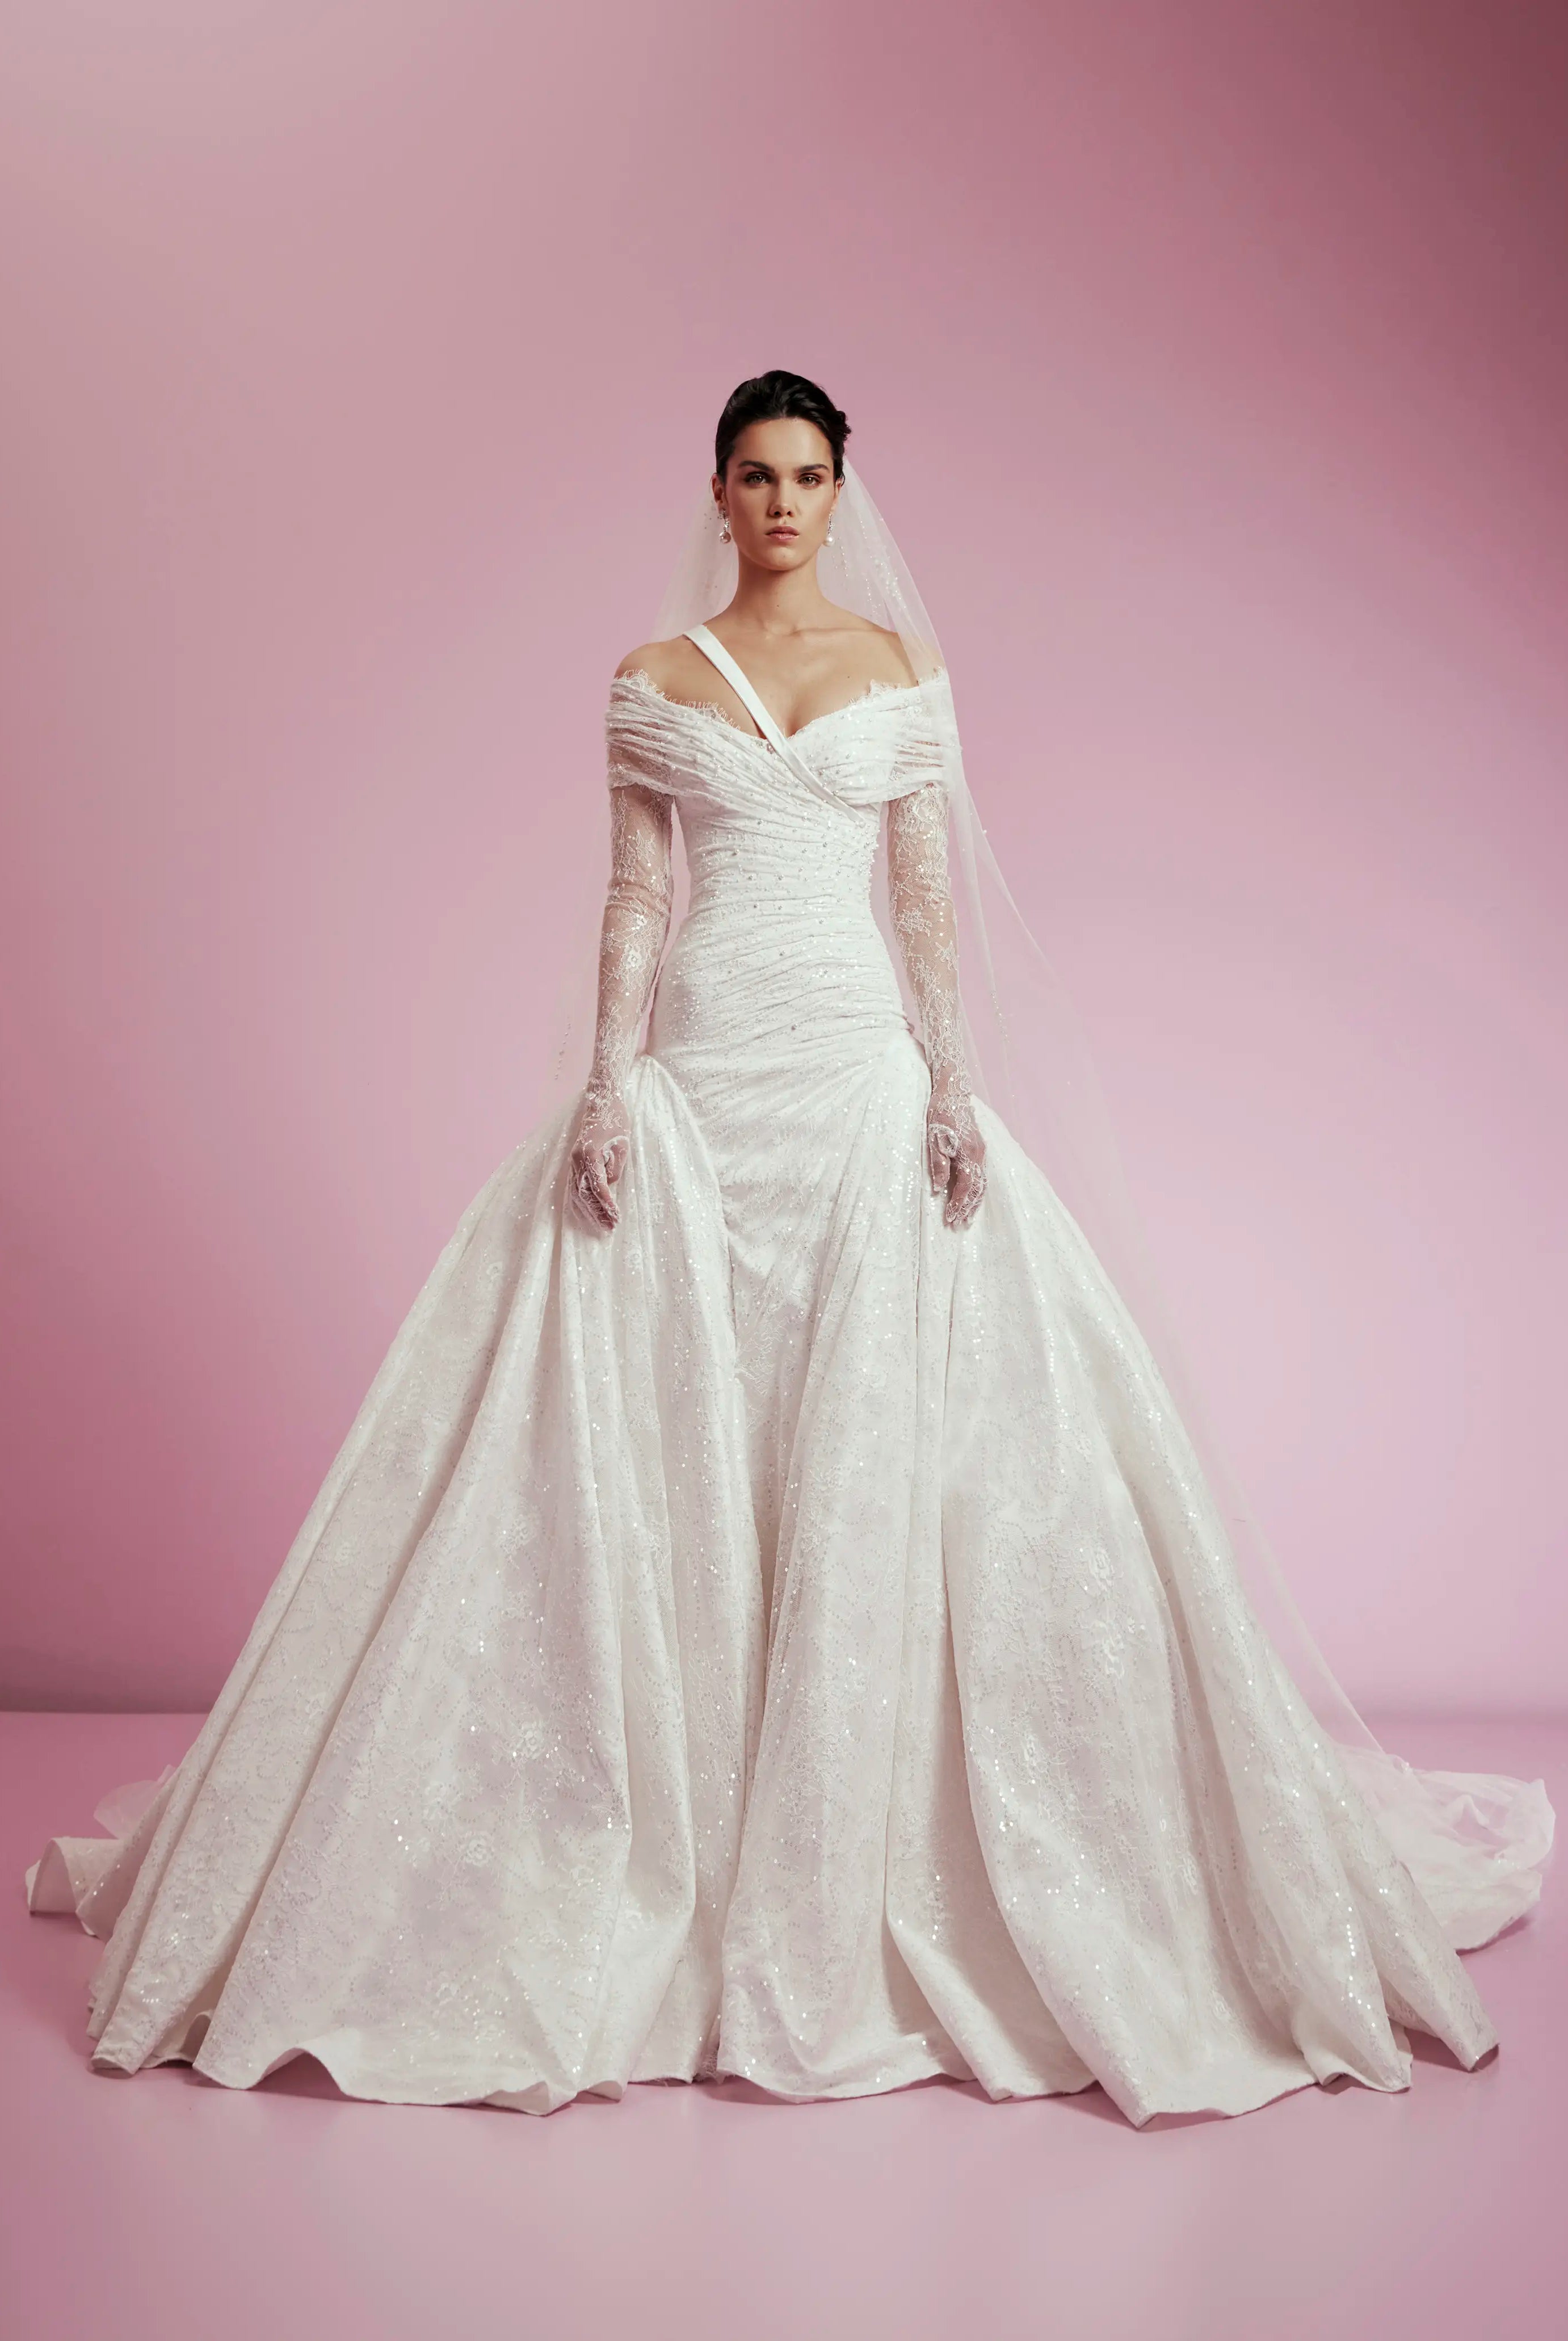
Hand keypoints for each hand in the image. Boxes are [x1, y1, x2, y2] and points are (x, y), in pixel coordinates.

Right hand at [568, 1085, 630, 1232]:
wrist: (601, 1101)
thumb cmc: (616, 1120)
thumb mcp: (622, 1145)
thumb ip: (615, 1168)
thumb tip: (608, 1186)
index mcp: (589, 1153)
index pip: (597, 1186)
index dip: (606, 1204)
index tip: (615, 1217)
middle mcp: (576, 1159)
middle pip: (584, 1193)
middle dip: (597, 1212)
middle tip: (610, 1228)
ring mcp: (572, 1160)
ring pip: (576, 1192)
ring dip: (588, 1211)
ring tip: (601, 1225)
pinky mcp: (574, 1161)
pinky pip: (573, 1186)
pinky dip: (579, 1202)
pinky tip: (586, 1212)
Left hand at [926, 1078, 985, 1229]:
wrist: (953, 1091)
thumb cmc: (940, 1113)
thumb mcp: (934, 1139)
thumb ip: (939, 1165)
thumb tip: (940, 1189)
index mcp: (969, 1154)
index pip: (966, 1187)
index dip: (958, 1204)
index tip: (949, 1218)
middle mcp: (979, 1154)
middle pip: (978, 1189)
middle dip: (968, 1208)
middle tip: (959, 1224)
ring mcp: (981, 1151)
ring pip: (982, 1183)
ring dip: (974, 1201)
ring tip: (967, 1217)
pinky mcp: (979, 1148)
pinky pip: (981, 1174)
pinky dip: (977, 1189)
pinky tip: (971, 1196)